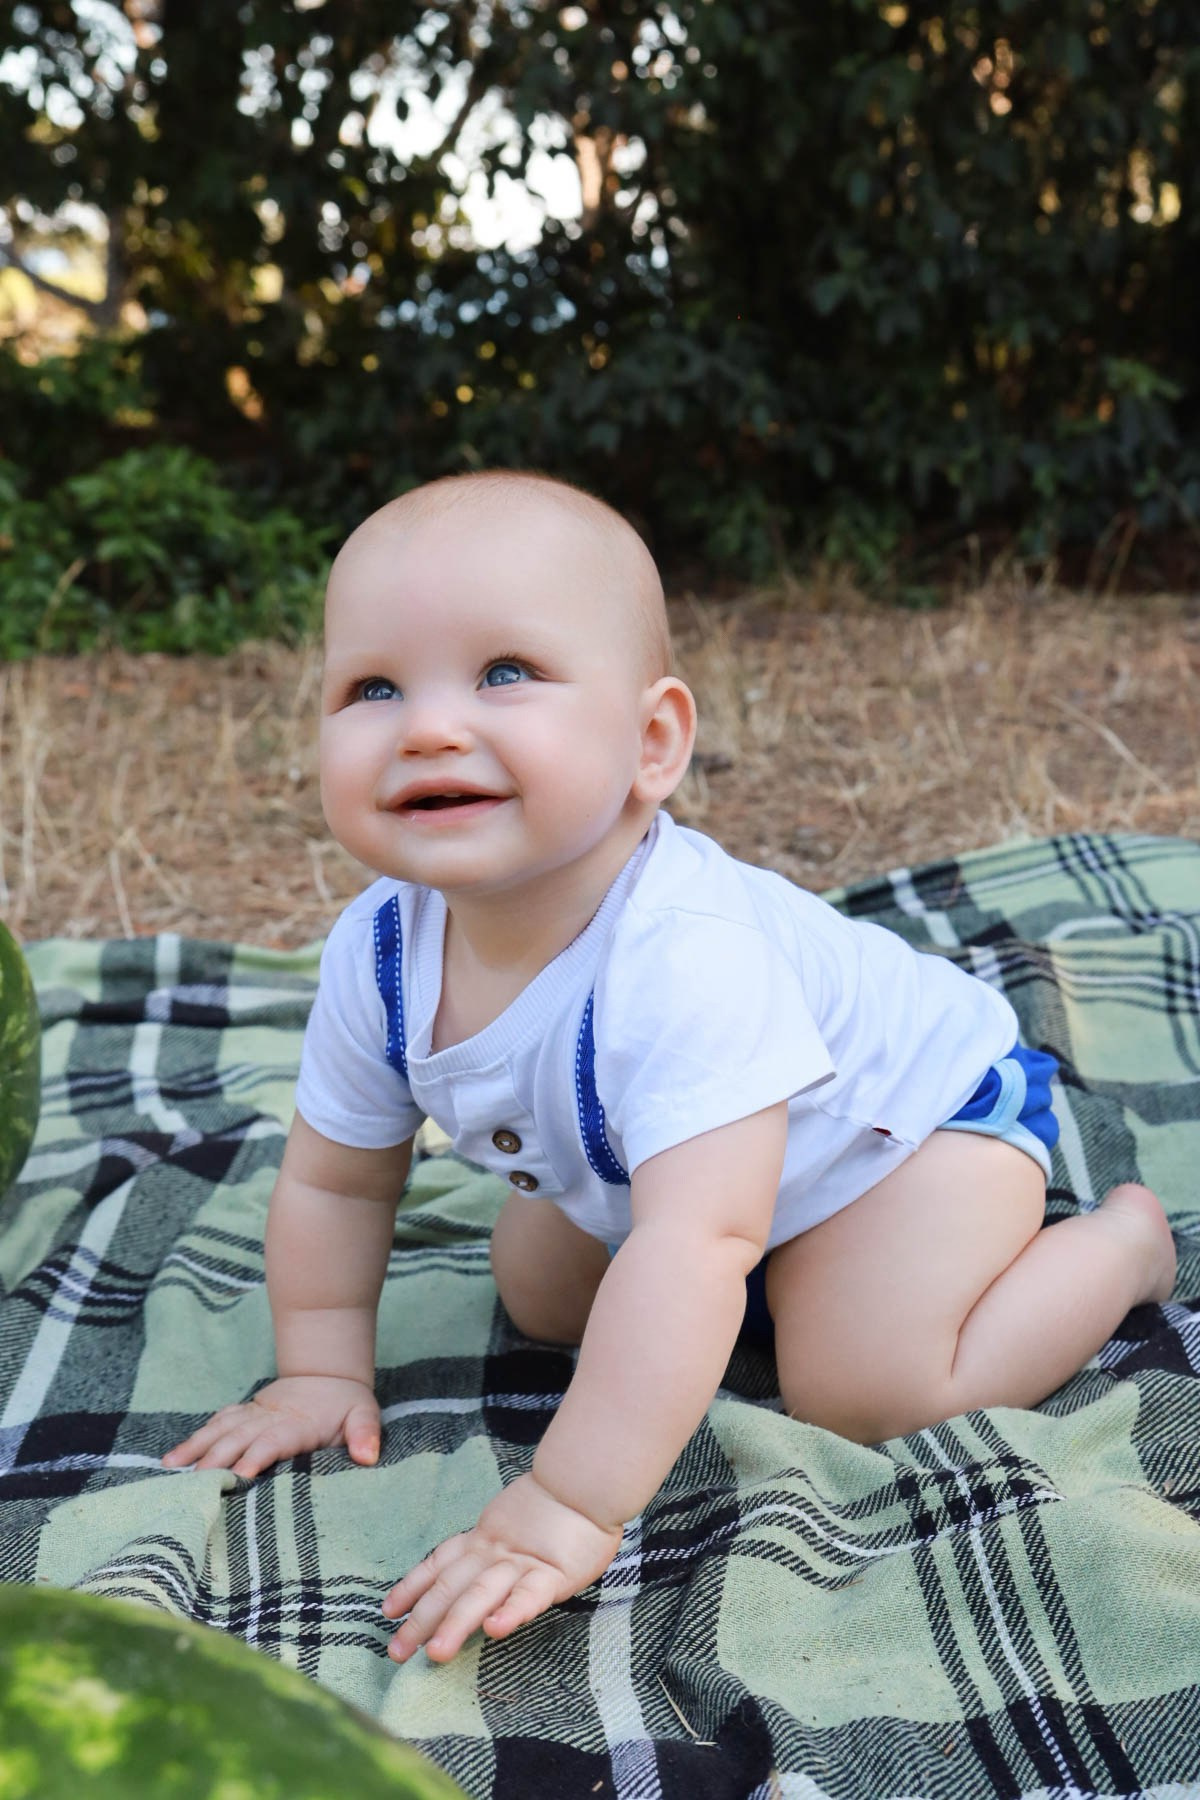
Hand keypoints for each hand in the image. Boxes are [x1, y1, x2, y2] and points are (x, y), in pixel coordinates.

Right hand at [161, 1375, 380, 1479]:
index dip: (256, 1456)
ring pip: (221, 1429)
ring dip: (197, 1447)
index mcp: (297, 1424)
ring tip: (171, 1467)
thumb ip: (365, 1433)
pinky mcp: (246, 1413)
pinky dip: (198, 1438)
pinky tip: (177, 1456)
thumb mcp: (364, 1414)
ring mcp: (254, 1414)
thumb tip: (368, 1456)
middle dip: (215, 1458)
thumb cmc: (347, 1402)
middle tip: (193, 1483)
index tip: (239, 1476)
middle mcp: (270, 1417)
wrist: (328, 1371)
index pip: (273, 1441)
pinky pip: (218, 1423)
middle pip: (238, 1437)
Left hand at [382, 1472, 623, 1663]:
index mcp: (484, 1540)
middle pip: (450, 1586)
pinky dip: (511, 1611)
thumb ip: (492, 1545)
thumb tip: (468, 1573)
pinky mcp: (553, 1574)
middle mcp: (494, 1553)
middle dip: (421, 1620)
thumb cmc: (556, 1508)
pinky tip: (495, 1630)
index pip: (439, 1563)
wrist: (586, 1481)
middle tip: (396, 1652)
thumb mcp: (512, 1524)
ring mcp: (522, 1564)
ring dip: (455, 1624)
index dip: (412, 1586)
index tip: (388, 1610)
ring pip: (481, 1595)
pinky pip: (529, 1595)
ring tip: (435, 1653)